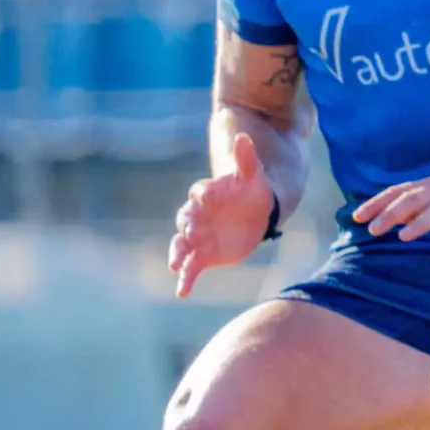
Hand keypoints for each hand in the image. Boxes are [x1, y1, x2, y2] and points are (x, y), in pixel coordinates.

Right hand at [169, 132, 275, 296]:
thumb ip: (246, 159)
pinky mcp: (203, 255)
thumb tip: (243, 137)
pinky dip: (185, 279)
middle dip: (187, 226)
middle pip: (185, 220)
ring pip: (181, 245)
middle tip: (191, 233)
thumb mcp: (252, 174)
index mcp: (206, 194)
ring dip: (178, 255)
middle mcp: (197, 215)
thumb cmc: (250, 190)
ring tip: (175, 265)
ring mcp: (197, 237)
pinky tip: (182, 292)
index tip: (207, 196)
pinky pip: (191, 268)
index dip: (203, 194)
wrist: (254, 214)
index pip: (200, 193)